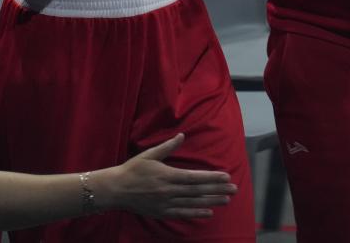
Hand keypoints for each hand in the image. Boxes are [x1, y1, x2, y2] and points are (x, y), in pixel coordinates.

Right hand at [96, 134, 235, 218]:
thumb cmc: (132, 170)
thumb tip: (182, 135)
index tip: (226, 176)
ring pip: (193, 203)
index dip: (212, 177)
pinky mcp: (162, 212)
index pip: (195, 177)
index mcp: (167, 175)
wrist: (116, 190)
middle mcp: (169, 191)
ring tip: (226, 200)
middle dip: (217, 190)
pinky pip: (183, 214)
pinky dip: (197, 214)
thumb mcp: (149, 155)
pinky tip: (209, 212)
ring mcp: (166, 203)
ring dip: (212, 201)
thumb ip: (167, 146)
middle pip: (198, 191)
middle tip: (234, 189)